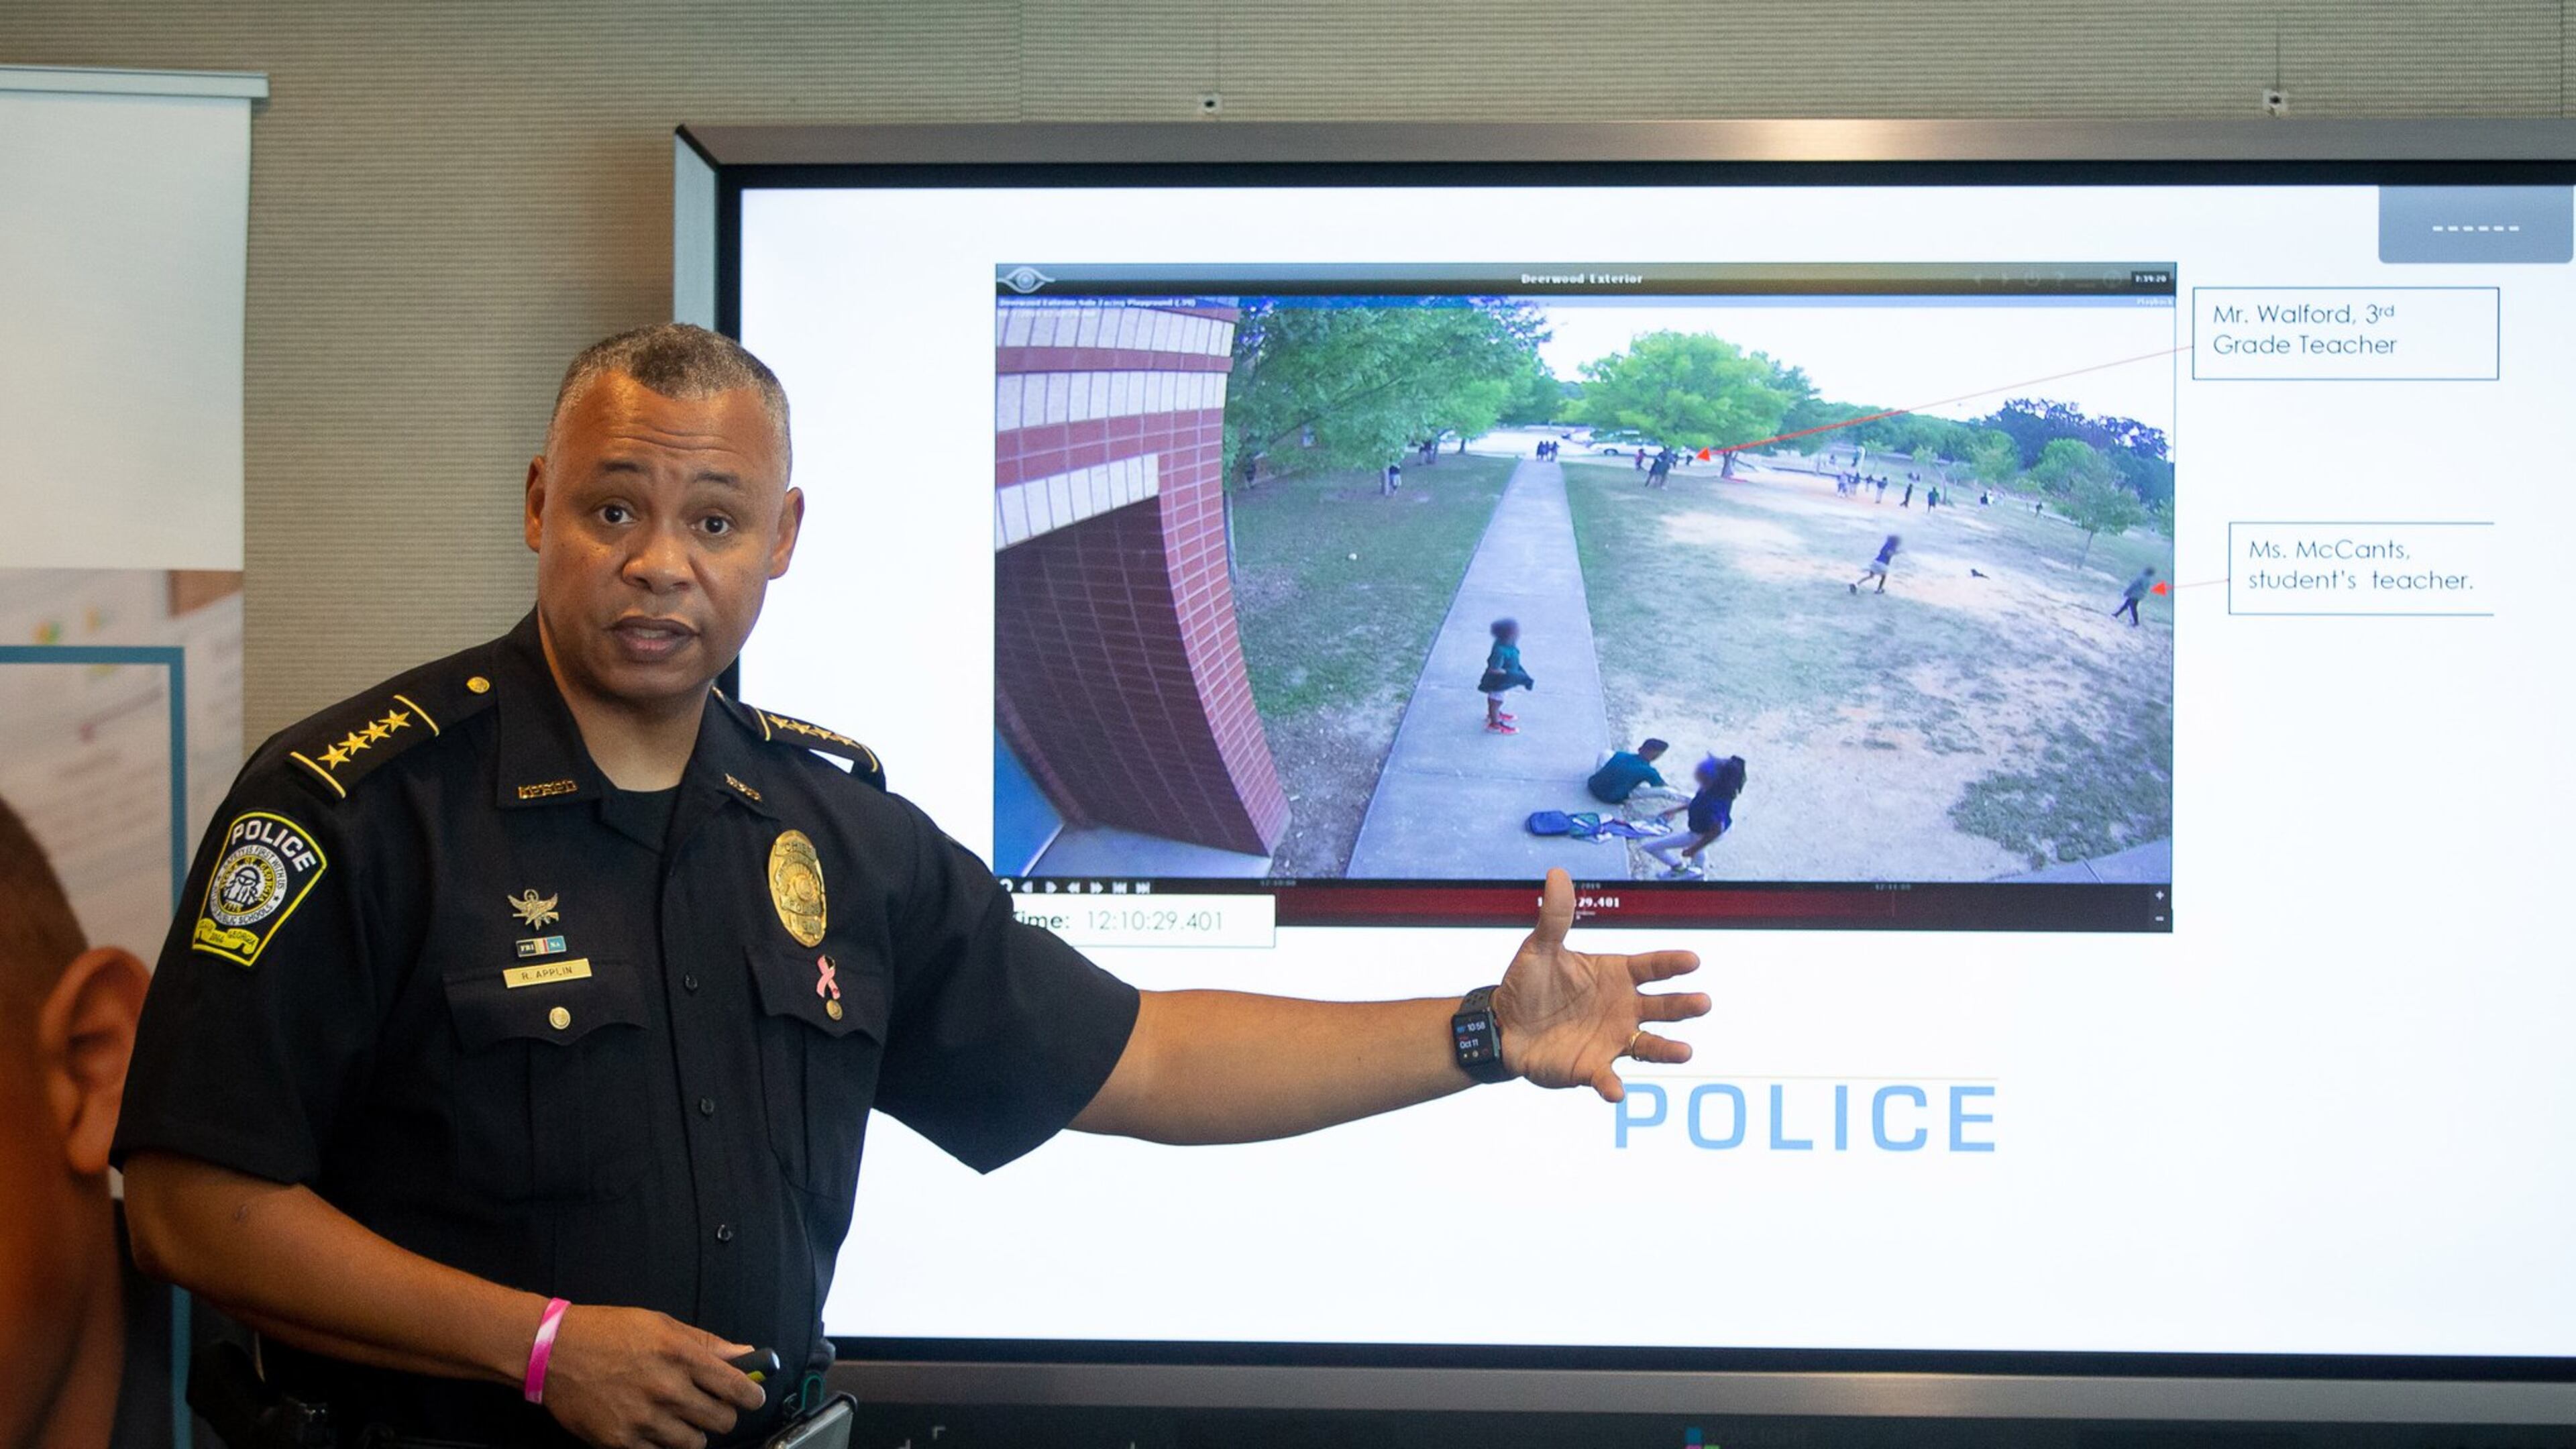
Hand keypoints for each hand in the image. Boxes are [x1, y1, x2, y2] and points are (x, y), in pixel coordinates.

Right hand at [540, 1304, 766, 1448]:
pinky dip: (663, 1443)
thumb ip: (706, 1343)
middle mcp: (667, 1389)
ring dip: (694, 1432)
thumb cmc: (610, 1331)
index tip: (753, 1398)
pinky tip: (654, 1426)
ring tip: (680, 1417)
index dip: (752, 1396)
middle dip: (724, 1415)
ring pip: (695, 1443)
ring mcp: (644, 1419)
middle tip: (712, 1407)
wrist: (554, 1352)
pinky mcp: (621, 1441)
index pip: (737, 1387)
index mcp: (681, 1355)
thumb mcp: (662, 1324)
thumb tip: (745, 1354)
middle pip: (722, 1421)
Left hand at [1492, 869, 1707, 1100]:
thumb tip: (1557, 872)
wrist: (1506, 1025)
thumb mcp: (1539, 948)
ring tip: (1685, 1051)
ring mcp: (1611, 1039)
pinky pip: (1607, 1078)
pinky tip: (1617, 1092)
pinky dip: (1613, 1085)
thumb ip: (1555, 917)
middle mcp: (1622, 1008)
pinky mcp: (1592, 1067)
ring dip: (1667, 1049)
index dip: (1671, 964)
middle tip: (1703, 1002)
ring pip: (1648, 1045)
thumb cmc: (1530, 984)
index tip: (1693, 960)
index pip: (1651, 967)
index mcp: (1616, 975)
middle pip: (1662, 1006)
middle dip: (1683, 1005)